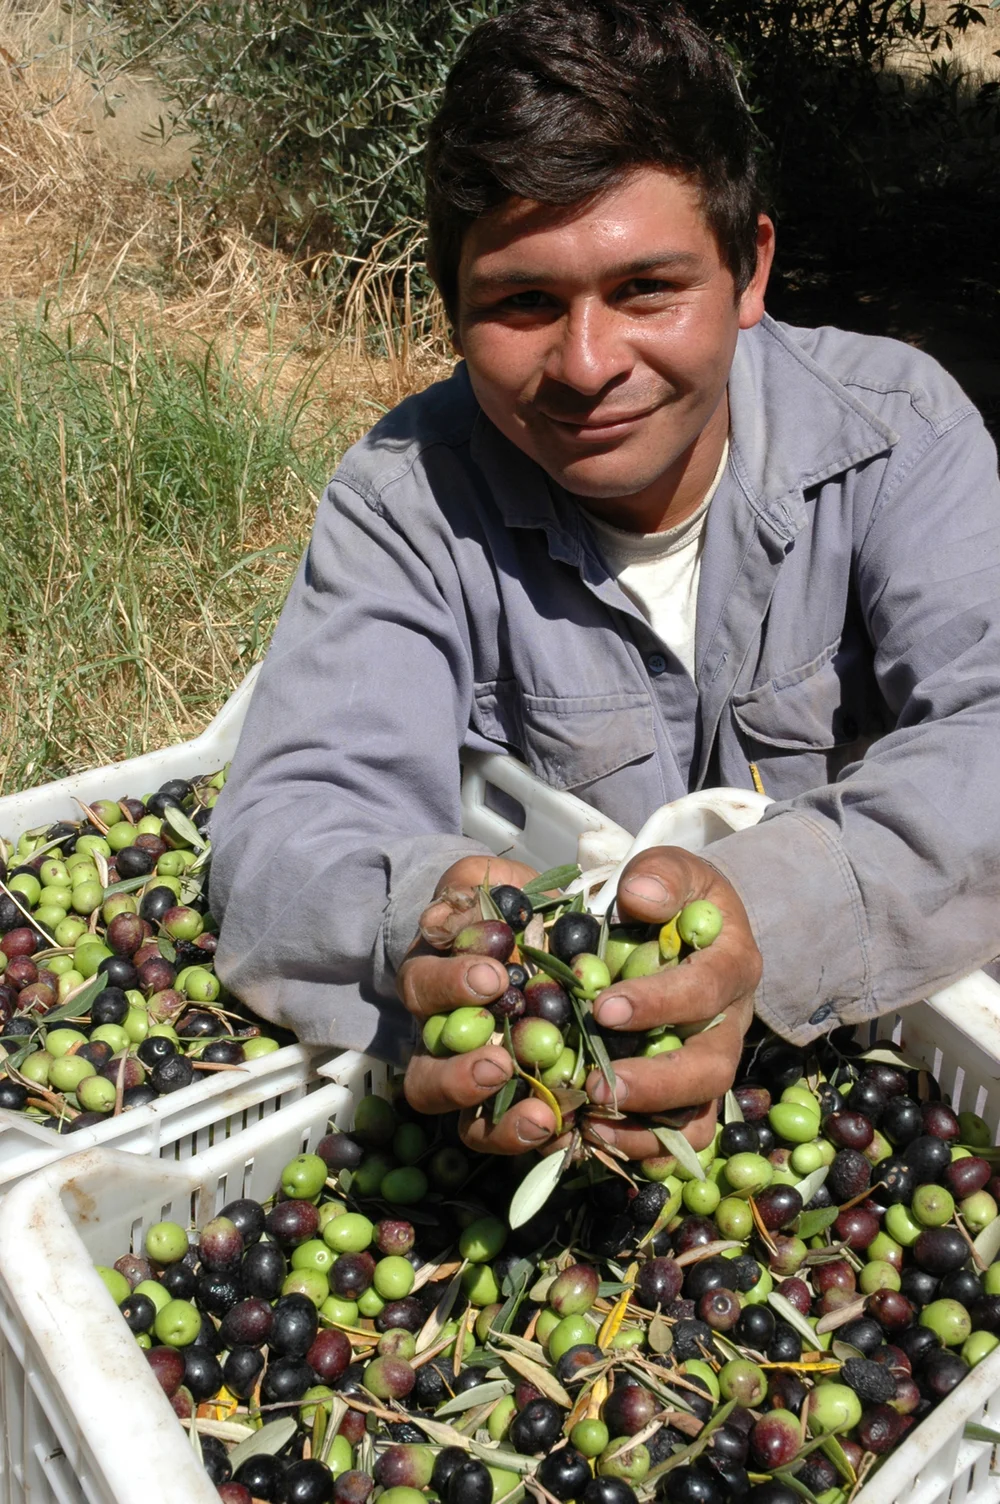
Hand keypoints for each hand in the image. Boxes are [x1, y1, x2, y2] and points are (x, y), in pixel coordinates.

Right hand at [399, 856, 561, 1153]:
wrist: (543, 938)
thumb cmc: (514, 909)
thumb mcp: (491, 881)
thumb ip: (471, 884)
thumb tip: (446, 916)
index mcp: (435, 980)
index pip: (425, 986)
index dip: (451, 985)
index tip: (491, 977)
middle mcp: (446, 1038)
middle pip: (426, 1073)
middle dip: (458, 1075)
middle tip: (499, 1062)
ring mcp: (476, 1078)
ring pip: (462, 1119)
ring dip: (495, 1121)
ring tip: (538, 1116)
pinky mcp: (512, 1104)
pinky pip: (509, 1134)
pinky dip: (534, 1136)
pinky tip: (568, 1127)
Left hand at [582, 846, 760, 1160]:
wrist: (700, 929)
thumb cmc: (681, 899)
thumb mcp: (678, 870)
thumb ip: (662, 875)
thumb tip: (638, 896)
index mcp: (732, 965)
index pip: (705, 990)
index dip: (659, 1003)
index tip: (603, 1007)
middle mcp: (731, 1023)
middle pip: (710, 1070)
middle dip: (654, 1082)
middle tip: (597, 1084)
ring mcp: (712, 1062)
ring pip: (697, 1114)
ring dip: (646, 1128)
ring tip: (591, 1121)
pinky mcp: (691, 1091)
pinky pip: (679, 1135)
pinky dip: (643, 1147)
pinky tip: (595, 1138)